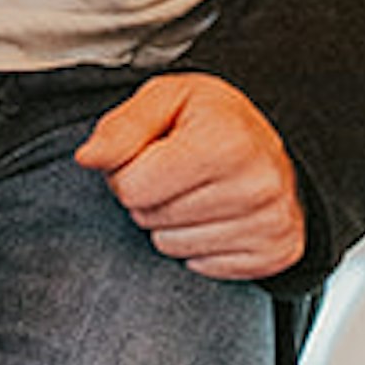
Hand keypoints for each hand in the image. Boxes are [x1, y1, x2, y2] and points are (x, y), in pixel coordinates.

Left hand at [78, 74, 309, 280]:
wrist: (272, 145)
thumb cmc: (216, 119)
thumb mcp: (167, 98)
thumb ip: (122, 128)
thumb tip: (88, 157)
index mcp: (225, 143)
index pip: (131, 188)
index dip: (129, 171)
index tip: (153, 155)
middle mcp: (255, 186)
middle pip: (149, 219)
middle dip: (151, 197)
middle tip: (178, 172)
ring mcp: (269, 223)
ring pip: (172, 248)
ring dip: (173, 223)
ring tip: (199, 191)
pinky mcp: (276, 252)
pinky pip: (202, 266)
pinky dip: (201, 245)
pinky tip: (219, 214)